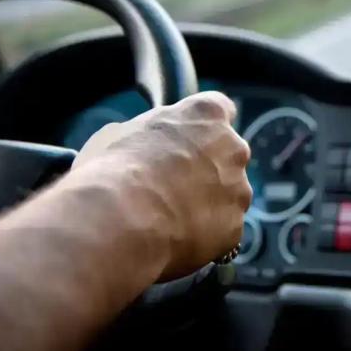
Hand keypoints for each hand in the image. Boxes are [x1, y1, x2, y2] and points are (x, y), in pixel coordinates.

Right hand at [70, 91, 251, 279]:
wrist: (119, 221)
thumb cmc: (112, 171)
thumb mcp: (119, 133)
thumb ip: (150, 133)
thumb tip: (148, 142)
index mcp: (207, 114)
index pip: (220, 109)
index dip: (202, 128)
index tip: (189, 141)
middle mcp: (233, 148)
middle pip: (227, 156)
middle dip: (207, 169)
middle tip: (172, 187)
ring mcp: (238, 190)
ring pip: (227, 196)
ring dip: (207, 205)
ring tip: (168, 220)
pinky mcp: (235, 228)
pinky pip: (222, 231)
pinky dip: (204, 237)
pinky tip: (174, 241)